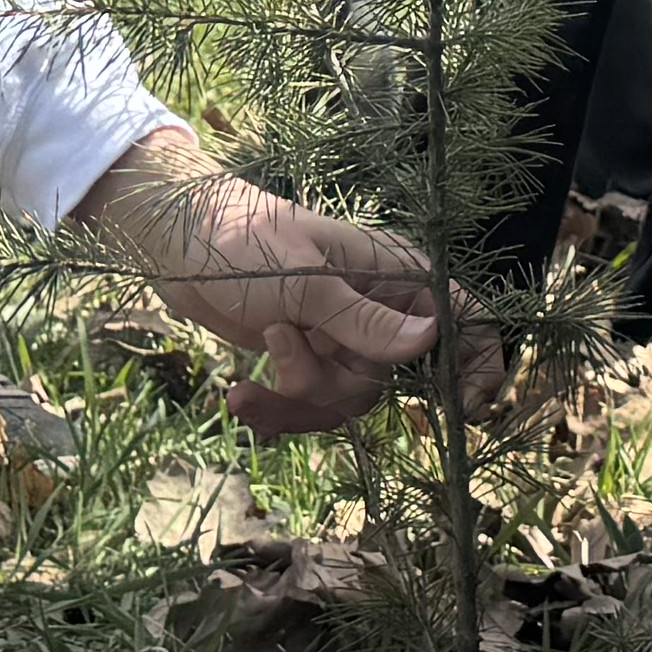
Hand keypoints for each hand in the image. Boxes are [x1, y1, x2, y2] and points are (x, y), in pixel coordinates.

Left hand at [84, 127, 444, 436]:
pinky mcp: (305, 357)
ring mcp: (339, 336)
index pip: (465, 317)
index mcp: (394, 275)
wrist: (172, 242)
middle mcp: (376, 308)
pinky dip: (276, 409)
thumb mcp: (301, 284)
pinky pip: (310, 404)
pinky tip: (239, 397)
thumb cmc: (241, 241)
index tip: (467, 411)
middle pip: (387, 382)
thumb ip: (363, 320)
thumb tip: (432, 340)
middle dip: (329, 389)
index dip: (480, 364)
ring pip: (344, 400)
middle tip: (279, 351)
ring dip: (294, 401)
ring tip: (243, 386)